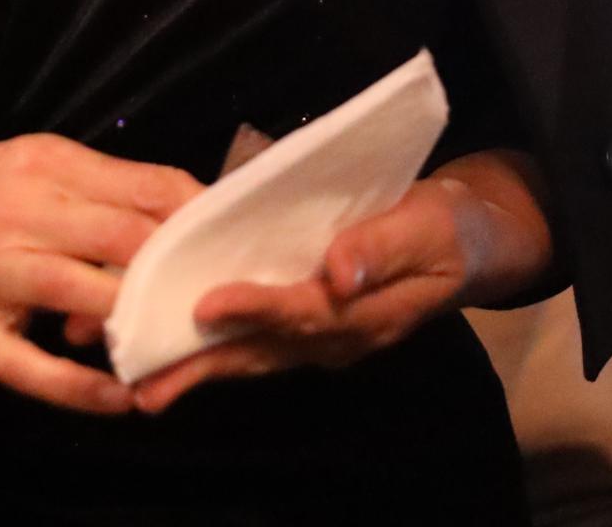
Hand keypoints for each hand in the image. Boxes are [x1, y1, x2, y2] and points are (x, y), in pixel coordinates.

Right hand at [0, 136, 200, 413]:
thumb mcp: (27, 165)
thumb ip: (96, 187)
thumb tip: (177, 212)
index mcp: (44, 165)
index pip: (146, 187)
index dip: (197, 219)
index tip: (227, 243)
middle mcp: (20, 214)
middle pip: (126, 240)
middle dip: (179, 271)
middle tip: (216, 298)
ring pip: (86, 297)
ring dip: (138, 322)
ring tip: (173, 341)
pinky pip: (33, 370)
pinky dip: (82, 389)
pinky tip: (121, 397)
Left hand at [132, 150, 553, 412]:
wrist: (471, 241)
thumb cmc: (450, 228)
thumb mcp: (428, 226)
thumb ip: (382, 246)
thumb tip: (338, 271)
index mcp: (368, 314)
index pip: (303, 313)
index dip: (256, 307)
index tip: (207, 304)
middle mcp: (340, 338)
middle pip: (263, 353)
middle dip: (201, 367)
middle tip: (143, 386)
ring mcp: (324, 339)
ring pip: (253, 356)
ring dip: (197, 369)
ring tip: (140, 384)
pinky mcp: (311, 327)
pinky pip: (258, 343)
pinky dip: (216, 348)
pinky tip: (175, 348)